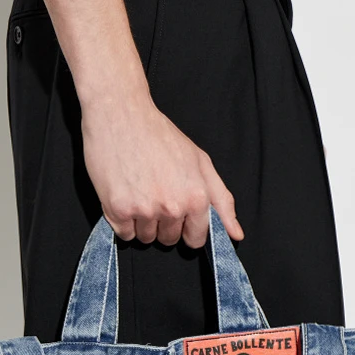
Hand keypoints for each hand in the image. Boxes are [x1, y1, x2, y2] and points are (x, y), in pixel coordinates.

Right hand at [81, 89, 243, 247]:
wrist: (121, 115)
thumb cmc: (161, 136)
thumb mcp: (200, 163)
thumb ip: (221, 201)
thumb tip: (236, 234)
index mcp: (196, 198)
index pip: (195, 239)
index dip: (186, 228)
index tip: (178, 212)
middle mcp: (172, 207)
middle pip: (169, 240)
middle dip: (163, 223)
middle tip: (155, 192)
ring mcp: (144, 210)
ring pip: (145, 238)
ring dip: (142, 222)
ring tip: (139, 191)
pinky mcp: (118, 210)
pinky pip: (125, 235)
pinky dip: (122, 221)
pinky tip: (125, 195)